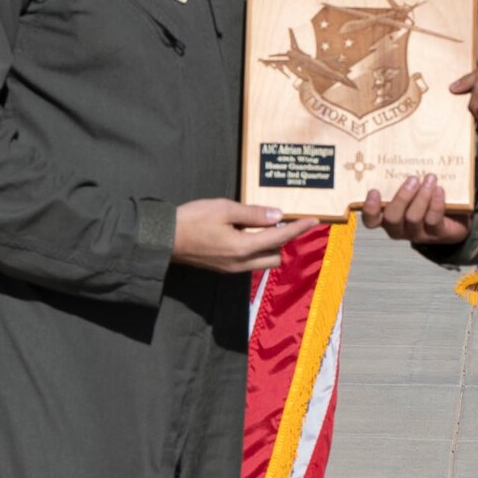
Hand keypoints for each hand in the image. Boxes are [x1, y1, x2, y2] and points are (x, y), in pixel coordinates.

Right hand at [171, 198, 318, 273]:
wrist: (164, 239)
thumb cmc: (193, 220)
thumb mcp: (224, 209)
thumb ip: (253, 214)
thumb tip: (278, 216)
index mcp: (244, 248)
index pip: (280, 238)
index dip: (298, 228)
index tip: (314, 221)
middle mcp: (241, 263)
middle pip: (275, 256)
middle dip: (282, 240)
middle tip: (279, 221)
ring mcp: (231, 268)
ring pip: (262, 261)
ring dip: (268, 246)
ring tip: (261, 225)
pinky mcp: (223, 268)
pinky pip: (249, 261)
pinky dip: (255, 249)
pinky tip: (246, 232)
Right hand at [362, 174, 470, 246]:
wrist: (455, 218)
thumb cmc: (427, 196)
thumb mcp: (413, 187)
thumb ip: (405, 176)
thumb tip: (401, 146)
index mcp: (388, 216)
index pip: (371, 219)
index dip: (370, 208)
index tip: (374, 191)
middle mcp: (400, 227)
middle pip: (392, 218)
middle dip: (401, 197)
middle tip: (412, 179)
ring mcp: (418, 233)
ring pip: (413, 218)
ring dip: (422, 197)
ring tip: (430, 178)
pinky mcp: (437, 234)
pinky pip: (433, 220)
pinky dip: (436, 204)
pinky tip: (439, 190)